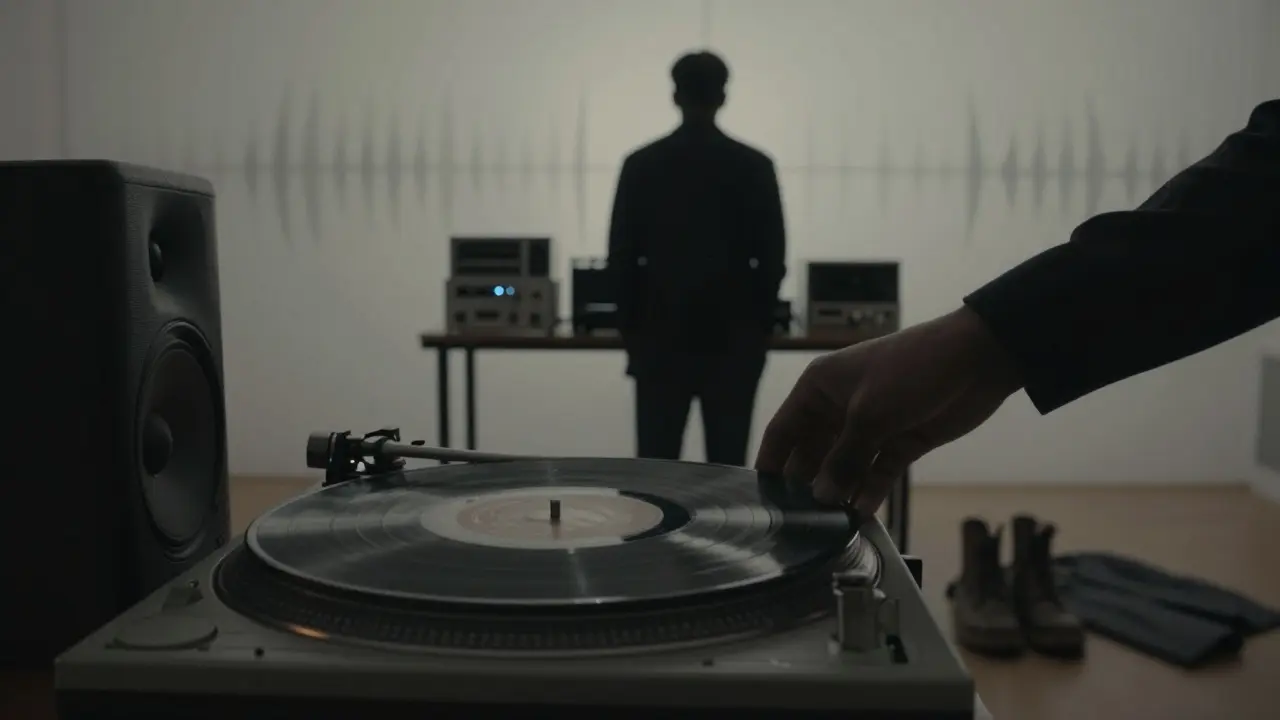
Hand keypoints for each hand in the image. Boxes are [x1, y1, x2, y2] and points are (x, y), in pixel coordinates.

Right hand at [754, 306, 1023, 511]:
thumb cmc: (913, 369)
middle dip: (806, 485)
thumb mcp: (870, 415)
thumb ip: (843, 460)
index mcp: (819, 388)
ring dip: (838, 492)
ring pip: (844, 467)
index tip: (762, 500)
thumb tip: (821, 497)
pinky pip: (875, 473)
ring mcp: (870, 426)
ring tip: (827, 525)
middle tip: (798, 520)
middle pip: (811, 454)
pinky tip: (859, 515)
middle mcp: (839, 408)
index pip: (782, 431)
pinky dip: (868, 492)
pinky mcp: (900, 441)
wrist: (977, 359)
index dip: (770, 463)